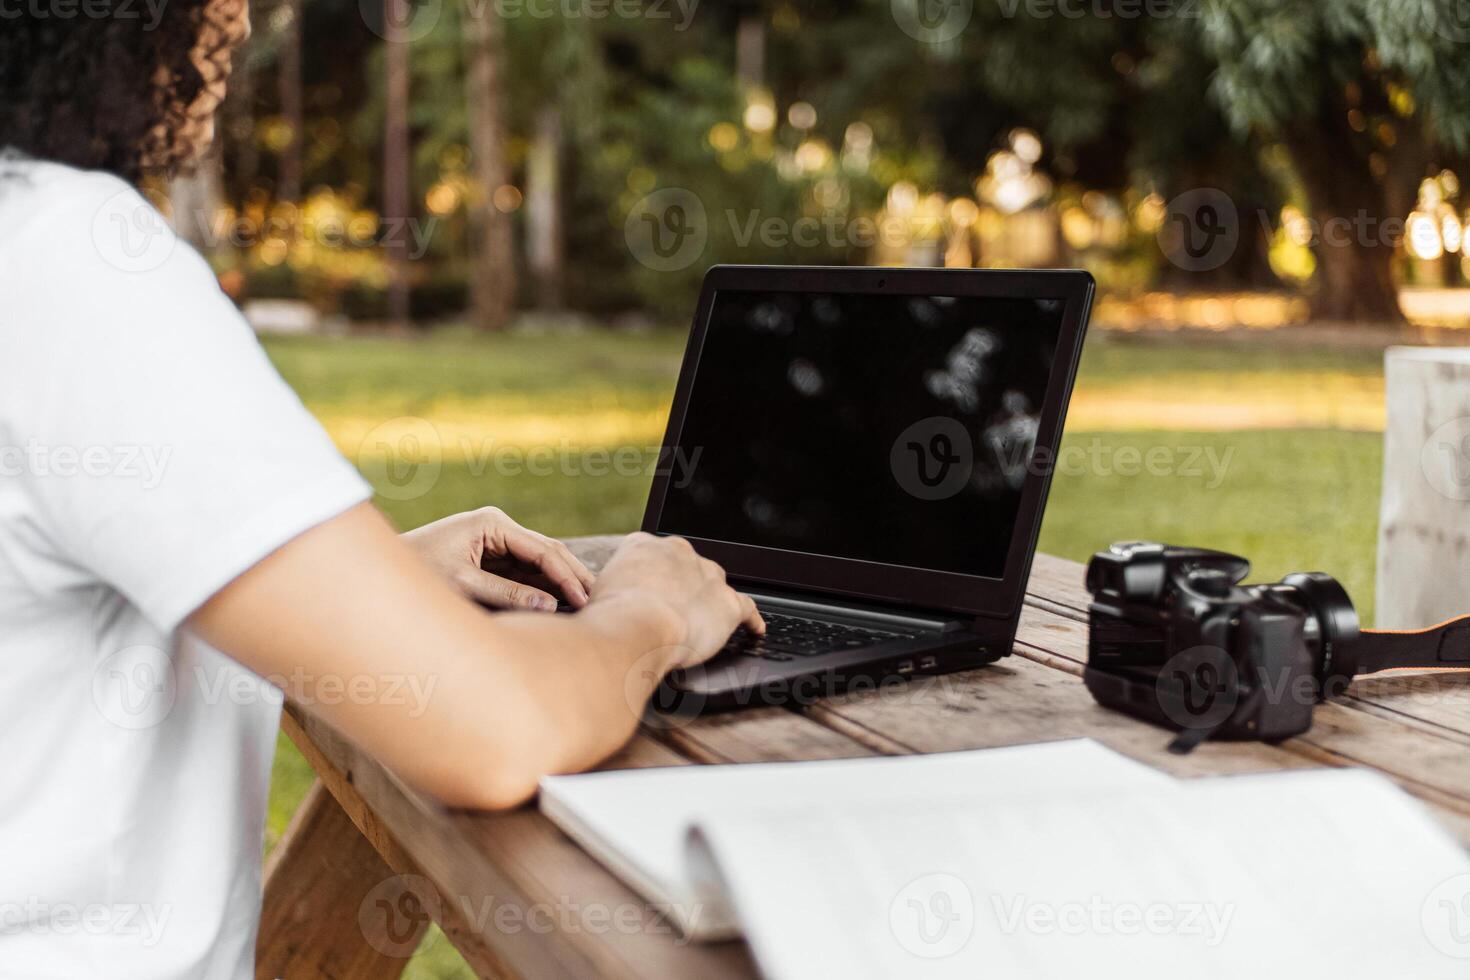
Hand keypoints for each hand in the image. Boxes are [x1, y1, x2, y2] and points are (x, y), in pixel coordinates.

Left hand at [402, 507, 594, 611]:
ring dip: (561, 581)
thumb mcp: (463, 585)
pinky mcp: (493, 558)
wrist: (383, 573)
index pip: (542, 549)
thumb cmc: (418, 573)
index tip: (583, 599)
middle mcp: (498, 528)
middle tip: (598, 600)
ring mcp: (497, 542)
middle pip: (548, 552)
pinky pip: (526, 572)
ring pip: (540, 562)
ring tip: (588, 604)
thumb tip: (549, 605)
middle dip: (572, 576)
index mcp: (492, 524)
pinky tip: (562, 603)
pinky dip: (544, 586)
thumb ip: (507, 595)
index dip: (566, 575)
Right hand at [589, 532, 764, 667]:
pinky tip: (754, 629)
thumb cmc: (609, 616)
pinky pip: (747, 608)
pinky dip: (751, 620)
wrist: (637, 626)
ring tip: (707, 620)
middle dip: (683, 588)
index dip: (654, 580)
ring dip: (710, 601)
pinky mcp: (728, 603)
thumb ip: (610, 590)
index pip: (654, 558)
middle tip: (673, 613)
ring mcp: (707, 575)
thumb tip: (606, 605)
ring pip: (715, 584)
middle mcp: (678, 552)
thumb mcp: (597, 592)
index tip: (652, 594)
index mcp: (644, 545)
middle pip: (688, 567)